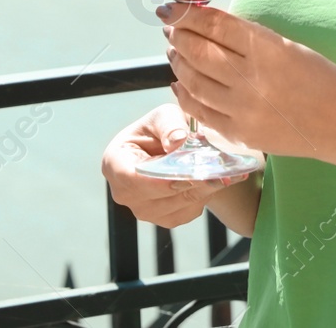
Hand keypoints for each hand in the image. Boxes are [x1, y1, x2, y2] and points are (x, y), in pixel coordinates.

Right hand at [100, 103, 251, 229]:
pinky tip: (211, 179)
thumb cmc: (161, 128)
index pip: (131, 177)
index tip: (187, 171)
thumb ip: (169, 125)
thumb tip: (178, 141)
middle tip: (217, 171)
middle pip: (158, 195)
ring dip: (201, 189)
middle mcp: (124, 192)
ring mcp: (143, 210)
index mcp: (115, 162)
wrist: (172, 146)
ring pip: (178, 205)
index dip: (159, 178)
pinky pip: (188, 212)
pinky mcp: (164, 219)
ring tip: (220, 171)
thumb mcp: (164, 116)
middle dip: (189, 181)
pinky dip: (203, 196)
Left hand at [160, 1, 335, 161]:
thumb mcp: (286, 45)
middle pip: (196, 51)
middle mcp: (250, 78)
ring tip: (175, 51)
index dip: (186, 14)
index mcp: (266, 48)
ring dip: (178, 63)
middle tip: (171, 27)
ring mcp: (242, 109)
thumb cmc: (320, 78)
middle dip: (177, 35)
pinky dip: (184, 95)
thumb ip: (247, 37)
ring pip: (192, 81)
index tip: (171, 7)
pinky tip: (180, 84)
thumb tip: (208, 25)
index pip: (214, 25)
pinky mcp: (239, 134)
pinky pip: (200, 112)